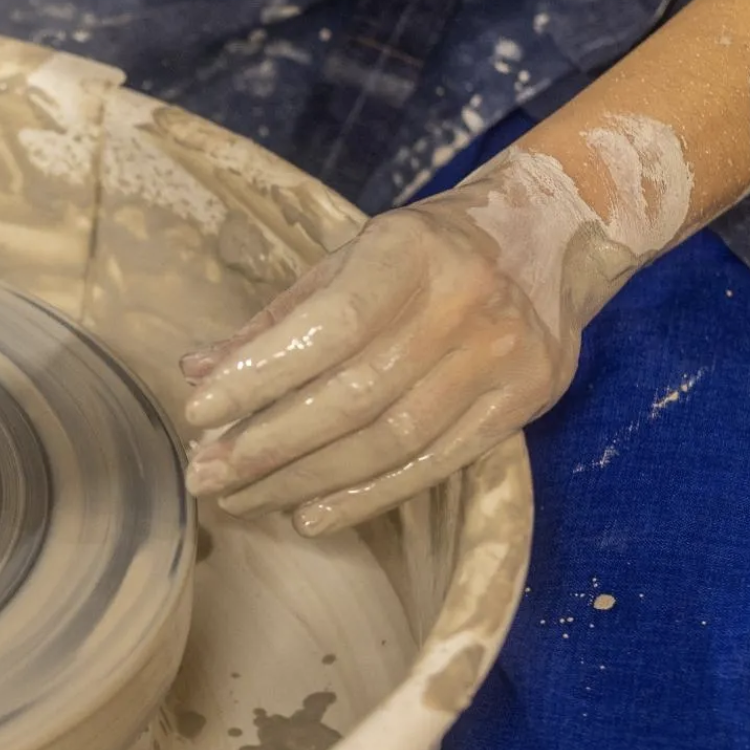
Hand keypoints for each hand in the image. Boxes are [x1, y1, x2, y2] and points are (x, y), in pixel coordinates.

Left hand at [179, 184, 585, 534]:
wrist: (551, 236)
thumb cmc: (428, 252)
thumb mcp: (353, 258)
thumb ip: (280, 318)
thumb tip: (198, 371)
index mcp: (409, 252)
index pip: (328, 325)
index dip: (260, 375)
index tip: (198, 413)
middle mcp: (462, 303)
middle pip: (354, 397)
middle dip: (269, 445)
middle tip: (207, 476)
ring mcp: (500, 357)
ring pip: (390, 441)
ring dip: (306, 480)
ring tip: (244, 499)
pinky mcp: (524, 401)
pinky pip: (434, 465)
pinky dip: (366, 496)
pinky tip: (310, 513)